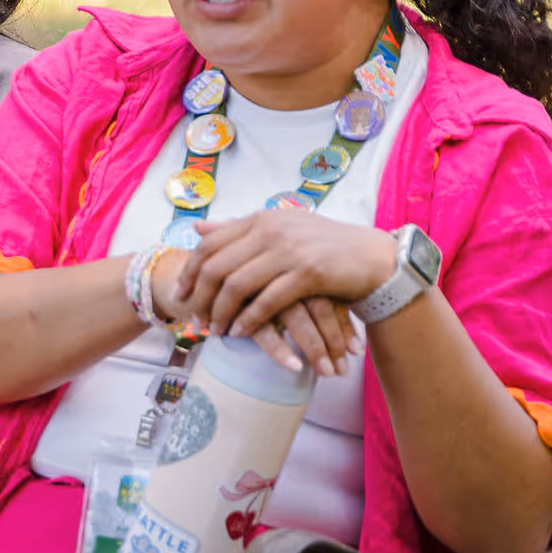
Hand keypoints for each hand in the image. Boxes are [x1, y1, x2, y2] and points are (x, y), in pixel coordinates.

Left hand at [161, 212, 394, 378]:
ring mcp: (290, 250)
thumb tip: (199, 230)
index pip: (210, 243)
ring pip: (238, 285)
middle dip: (201, 298)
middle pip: (217, 266)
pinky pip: (267, 301)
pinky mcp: (309, 273)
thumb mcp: (280, 229)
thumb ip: (239, 230)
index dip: (190, 271)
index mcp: (261, 218)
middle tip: (195, 320)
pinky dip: (250, 320)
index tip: (179, 294)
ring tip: (216, 331)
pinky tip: (241, 333)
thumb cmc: (324, 246)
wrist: (372, 257)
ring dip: (222, 313)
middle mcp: (271, 229)